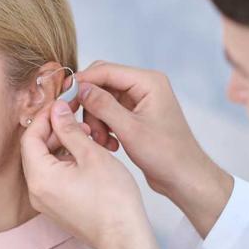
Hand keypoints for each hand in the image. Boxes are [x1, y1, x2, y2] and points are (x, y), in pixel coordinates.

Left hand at [21, 101, 161, 248]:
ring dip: (61, 146)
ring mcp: (45, 202)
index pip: (30, 136)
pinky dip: (65, 162)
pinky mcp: (57, 208)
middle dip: (54, 130)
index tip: (62, 105)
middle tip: (76, 117)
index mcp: (40, 177)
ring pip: (45, 164)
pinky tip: (86, 155)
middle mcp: (36, 192)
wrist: (124, 236)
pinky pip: (53, 178)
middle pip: (35, 150)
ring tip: (87, 136)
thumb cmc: (113, 200)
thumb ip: (70, 130)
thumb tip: (57, 110)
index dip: (45, 117)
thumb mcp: (92, 155)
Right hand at [71, 61, 233, 237]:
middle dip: (90, 105)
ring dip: (97, 120)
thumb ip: (103, 106)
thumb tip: (80, 88)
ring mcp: (140, 101)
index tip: (63, 98)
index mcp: (148, 82)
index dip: (83, 82)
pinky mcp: (136, 116)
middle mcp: (145, 86)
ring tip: (102, 142)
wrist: (184, 177)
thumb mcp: (129, 130)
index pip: (106, 70)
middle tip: (84, 127)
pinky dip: (105, 127)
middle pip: (103, 84)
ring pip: (103, 101)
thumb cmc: (166, 154)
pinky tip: (110, 145)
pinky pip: (110, 114)